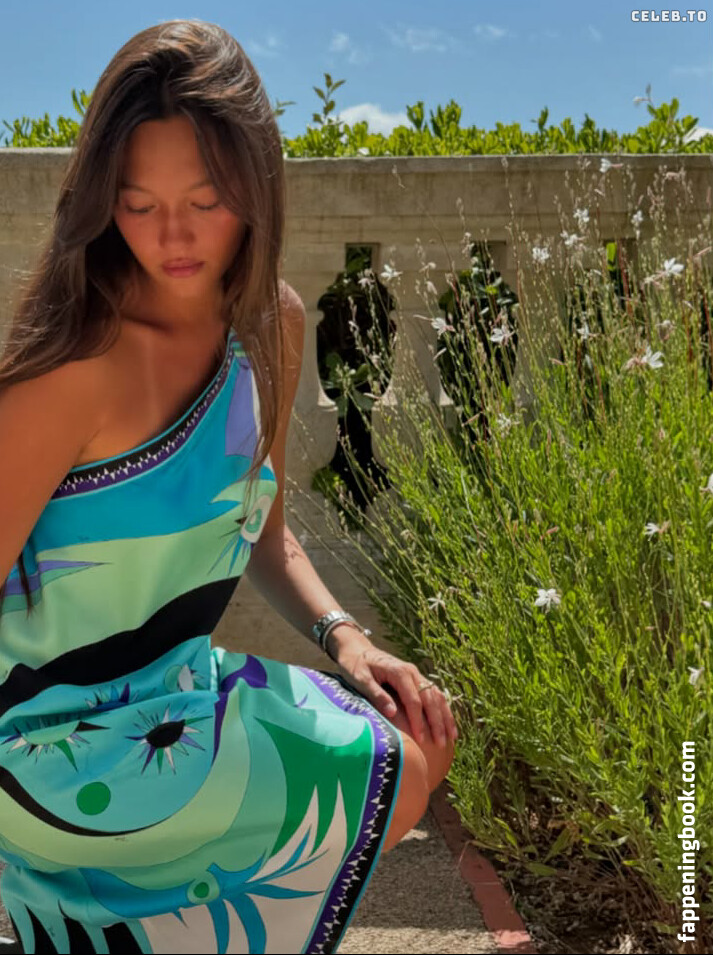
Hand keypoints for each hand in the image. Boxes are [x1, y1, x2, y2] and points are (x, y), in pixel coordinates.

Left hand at [333, 640, 457, 748]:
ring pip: (437, 696)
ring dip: (445, 716)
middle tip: (440, 743)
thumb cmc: (356, 666)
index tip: (420, 739)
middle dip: (437, 722)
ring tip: (451, 737)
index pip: (414, 700)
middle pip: (430, 699)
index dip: (418, 721)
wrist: (357, 649)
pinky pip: (434, 694)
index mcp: (400, 672)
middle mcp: (412, 672)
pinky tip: (448, 724)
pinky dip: (443, 709)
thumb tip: (393, 713)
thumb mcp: (361, 680)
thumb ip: (377, 695)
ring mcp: (416, 675)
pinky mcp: (416, 679)